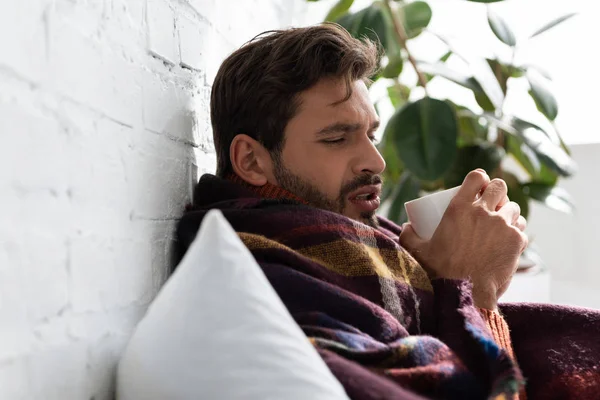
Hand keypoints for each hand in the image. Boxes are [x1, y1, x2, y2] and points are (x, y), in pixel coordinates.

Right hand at [399, 169, 527, 309]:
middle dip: (497, 192)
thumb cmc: (439, 272)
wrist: (465, 293)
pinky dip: (516, 233)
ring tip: (501, 224)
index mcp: (459, 208)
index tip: (478, 187)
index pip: (477, 177)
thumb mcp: (418, 251)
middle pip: (499, 186)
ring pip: (514, 207)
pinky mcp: (517, 241)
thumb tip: (407, 226)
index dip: (480, 179)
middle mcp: (483, 211)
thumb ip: (408, 235)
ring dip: (508, 213)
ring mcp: (502, 225)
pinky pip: (521, 229)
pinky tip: (508, 241)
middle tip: (491, 205)